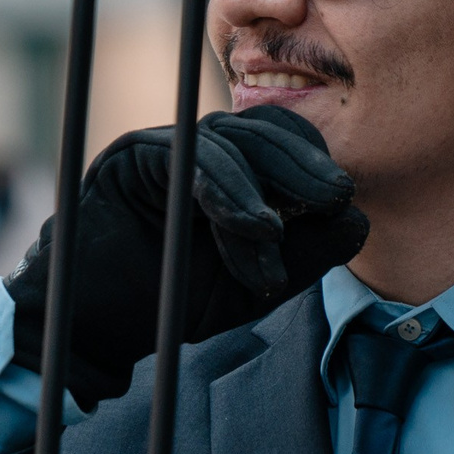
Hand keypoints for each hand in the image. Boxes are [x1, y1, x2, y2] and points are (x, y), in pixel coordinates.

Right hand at [3, 105, 367, 408]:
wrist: (96, 324)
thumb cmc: (170, 300)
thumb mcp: (254, 282)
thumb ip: (305, 253)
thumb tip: (358, 218)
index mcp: (228, 169)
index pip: (281, 142)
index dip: (314, 163)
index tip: (342, 200)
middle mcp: (197, 149)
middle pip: (261, 130)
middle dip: (302, 165)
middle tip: (336, 197)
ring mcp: (163, 146)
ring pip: (229, 142)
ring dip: (263, 189)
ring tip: (278, 234)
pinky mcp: (133, 156)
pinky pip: (189, 158)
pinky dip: (227, 190)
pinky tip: (254, 225)